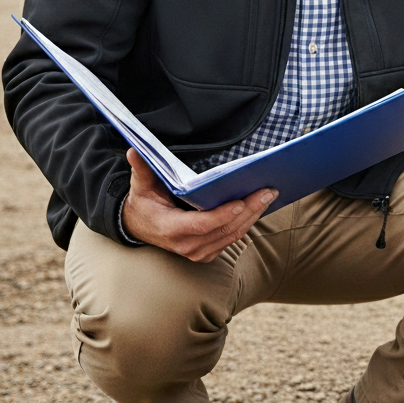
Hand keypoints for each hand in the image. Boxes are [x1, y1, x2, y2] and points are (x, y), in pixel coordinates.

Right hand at [121, 147, 277, 261]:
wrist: (140, 227)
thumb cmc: (144, 203)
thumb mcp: (140, 186)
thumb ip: (142, 169)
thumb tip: (135, 150)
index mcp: (170, 229)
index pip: (201, 225)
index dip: (222, 215)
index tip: (241, 202)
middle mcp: (186, 245)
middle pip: (224, 230)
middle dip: (249, 210)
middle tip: (267, 191)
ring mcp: (198, 252)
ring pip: (232, 235)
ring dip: (253, 216)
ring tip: (268, 195)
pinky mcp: (206, 252)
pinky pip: (231, 239)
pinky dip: (246, 223)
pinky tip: (258, 206)